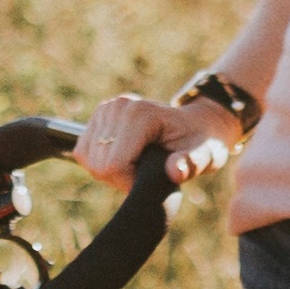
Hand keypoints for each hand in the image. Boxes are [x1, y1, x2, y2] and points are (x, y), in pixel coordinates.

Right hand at [76, 88, 239, 189]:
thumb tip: (175, 171)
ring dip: (110, 171)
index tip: (151, 179)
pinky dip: (99, 162)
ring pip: (89, 160)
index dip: (129, 182)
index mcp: (142, 114)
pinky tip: (123, 158)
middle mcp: (119, 106)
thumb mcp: (206, 154)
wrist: (193, 125)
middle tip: (146, 172)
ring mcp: (106, 108)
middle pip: (99, 164)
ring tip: (137, 164)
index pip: (114, 164)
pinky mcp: (98, 115)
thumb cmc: (200, 141)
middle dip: (120, 178)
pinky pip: (83, 152)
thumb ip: (192, 163)